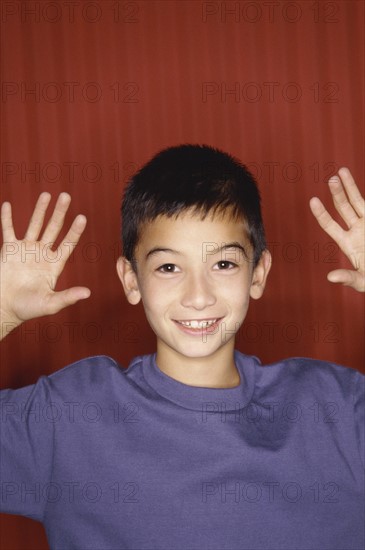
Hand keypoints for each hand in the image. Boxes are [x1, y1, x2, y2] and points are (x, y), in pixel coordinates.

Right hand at [1, 192, 90, 338]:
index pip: (67, 244)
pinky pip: (8, 230)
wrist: (4, 308)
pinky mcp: (8, 250)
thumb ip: (68, 297)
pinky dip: (6, 218)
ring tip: (46, 194)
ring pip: (34, 224)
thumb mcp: (51, 304)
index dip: (74, 231)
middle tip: (66, 196)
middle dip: (59, 212)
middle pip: (53, 228)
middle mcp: (41, 254)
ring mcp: (25, 250)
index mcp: (54, 265)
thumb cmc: (28, 308)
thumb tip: (88, 293)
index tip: (82, 217)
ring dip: (40, 210)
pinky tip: (7, 204)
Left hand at [309, 167, 364, 291]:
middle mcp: (357, 230)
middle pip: (344, 208)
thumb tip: (331, 277)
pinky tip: (353, 182)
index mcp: (348, 243)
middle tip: (331, 179)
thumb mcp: (362, 282)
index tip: (313, 200)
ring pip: (358, 201)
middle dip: (337, 193)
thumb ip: (349, 278)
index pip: (330, 225)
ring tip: (341, 171)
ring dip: (350, 186)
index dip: (321, 213)